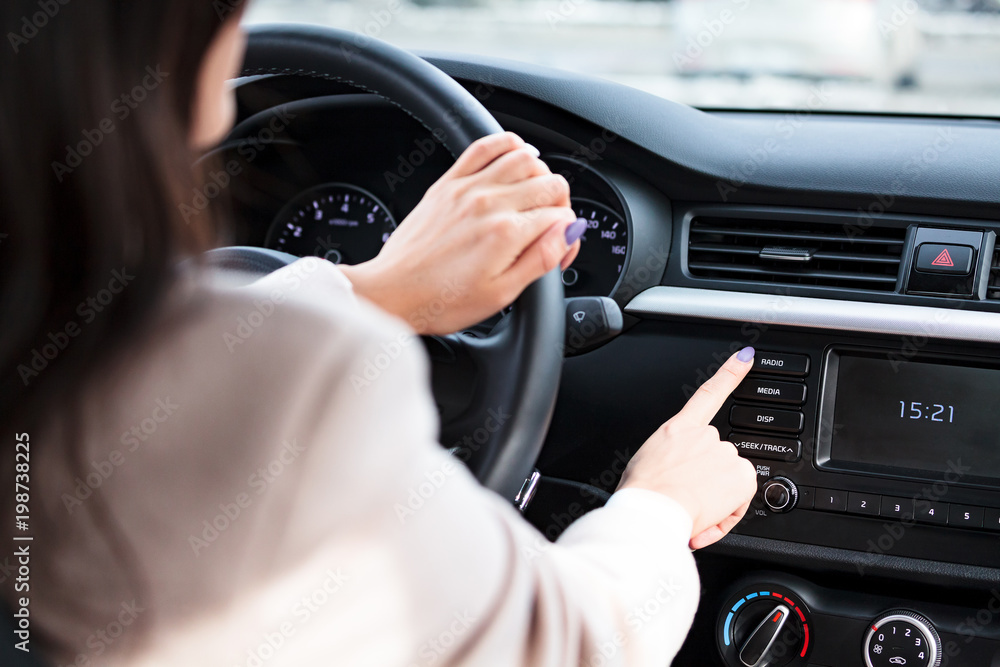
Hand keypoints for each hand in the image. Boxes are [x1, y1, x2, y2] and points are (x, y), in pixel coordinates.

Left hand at [340, 132, 582, 334]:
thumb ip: (540, 259)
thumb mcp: (500, 294)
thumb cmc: (441, 301)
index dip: (567, 238)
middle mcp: (490, 203)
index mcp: (506, 233)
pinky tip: (516, 157)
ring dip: (541, 175)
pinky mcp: (449, 183)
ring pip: (525, 158)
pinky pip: (485, 145)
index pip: (561, 218)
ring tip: (535, 199)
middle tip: (549, 230)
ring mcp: (468, 188)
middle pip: (550, 185)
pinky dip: (508, 144)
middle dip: (560, 207)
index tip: (558, 254)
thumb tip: (567, 232)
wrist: (393, 292)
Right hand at [617, 348, 757, 549]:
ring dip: (718, 494)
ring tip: (693, 507)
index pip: (708, 394)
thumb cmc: (643, 494)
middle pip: (717, 455)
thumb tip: (679, 477)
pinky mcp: (741, 474)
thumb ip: (671, 460)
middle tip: (688, 496)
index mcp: (678, 429)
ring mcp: (724, 452)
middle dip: (709, 477)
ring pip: (729, 477)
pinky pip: (741, 495)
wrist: (651, 510)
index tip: (745, 357)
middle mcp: (704, 436)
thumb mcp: (647, 464)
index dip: (729, 373)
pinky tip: (709, 512)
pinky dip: (729, 509)